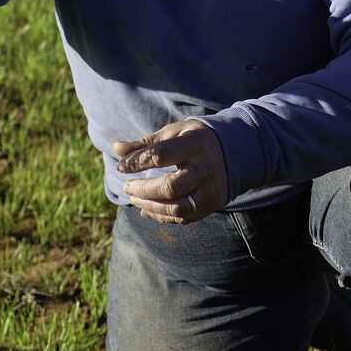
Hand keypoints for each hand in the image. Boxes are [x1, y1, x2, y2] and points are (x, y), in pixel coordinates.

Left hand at [113, 120, 228, 223]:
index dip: (137, 162)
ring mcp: (210, 190)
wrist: (234, 151)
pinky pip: (184, 217)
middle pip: (170, 187)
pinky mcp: (212, 204)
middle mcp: (205, 169)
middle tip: (127, 187)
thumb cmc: (194, 140)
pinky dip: (162, 216)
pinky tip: (146, 209)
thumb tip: (116, 148)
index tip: (121, 167)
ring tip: (134, 198)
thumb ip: (145, 144)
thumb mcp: (172, 134)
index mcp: (194, 145)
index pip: (161, 156)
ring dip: (150, 206)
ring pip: (177, 207)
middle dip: (143, 190)